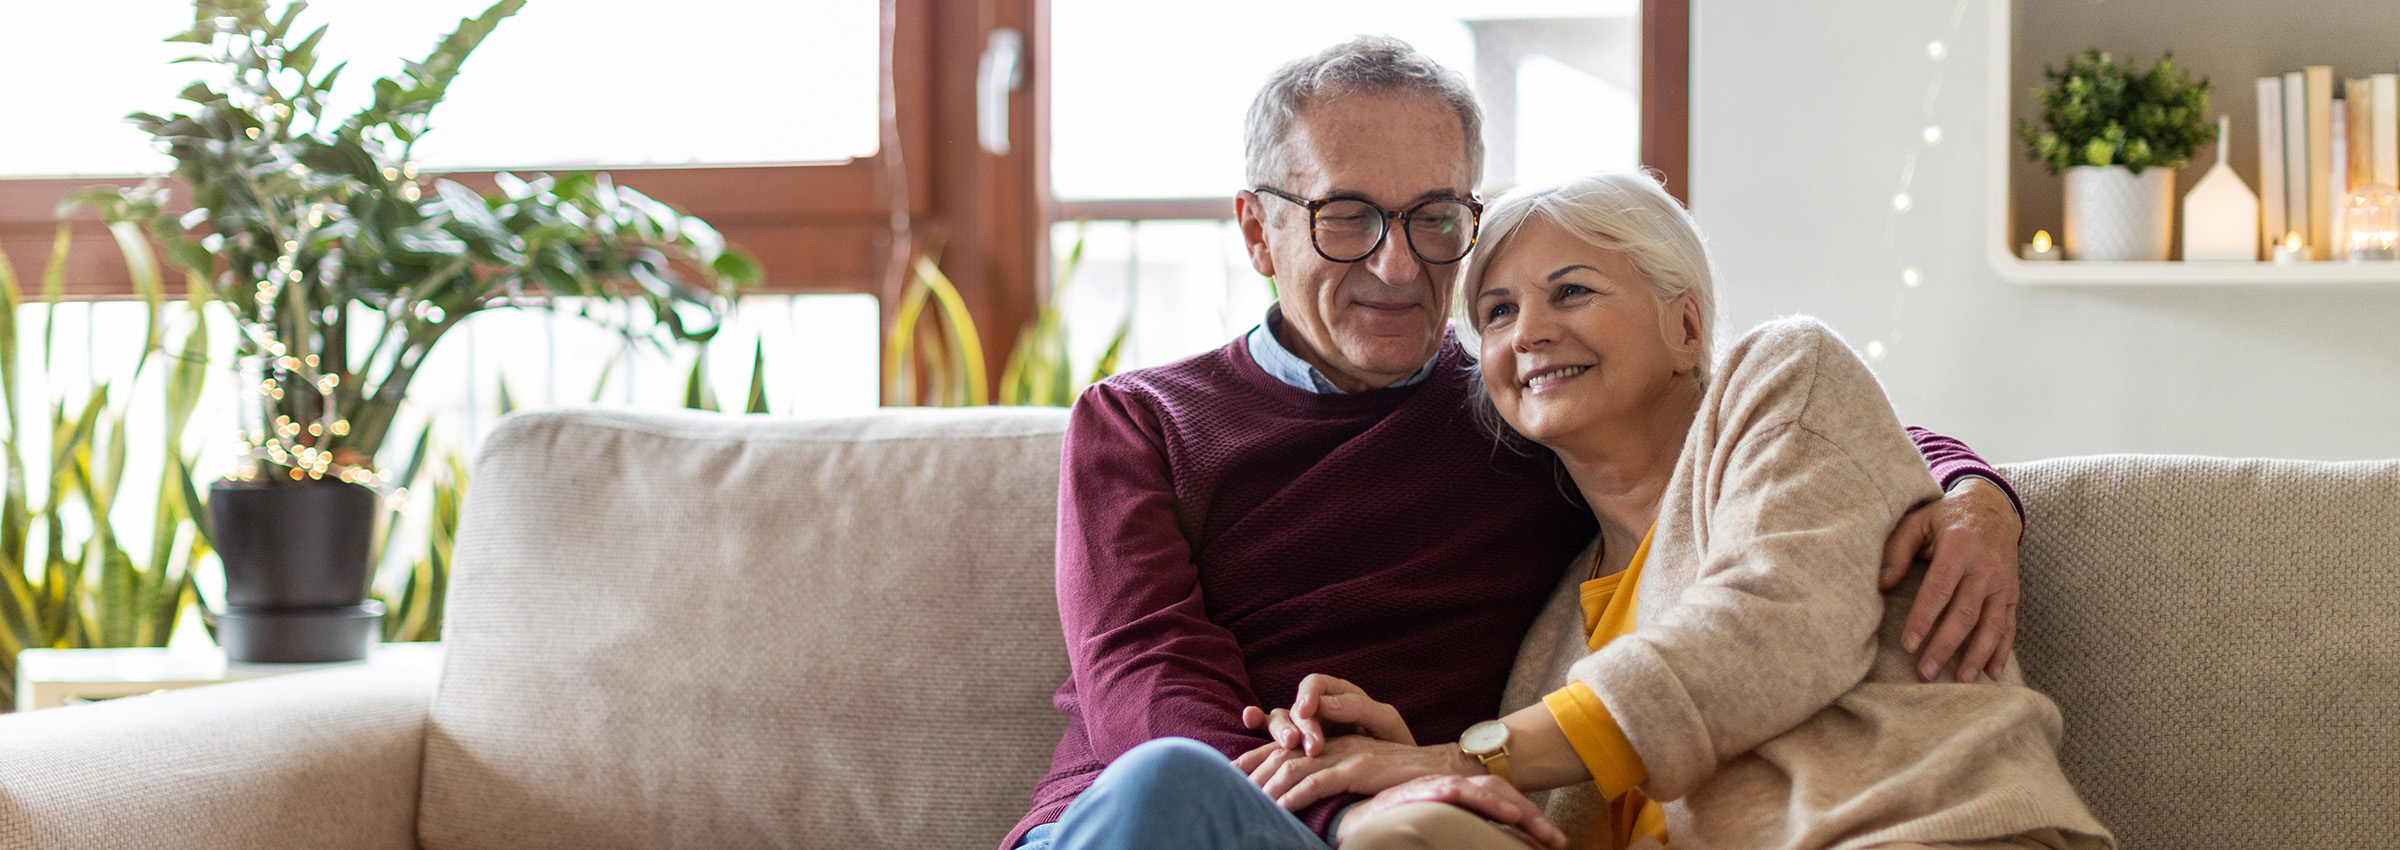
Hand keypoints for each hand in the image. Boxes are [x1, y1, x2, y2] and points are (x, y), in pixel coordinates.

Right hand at [1238, 673, 1412, 757]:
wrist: (1397, 772)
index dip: (1308, 696)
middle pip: (1295, 706)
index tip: (1308, 712)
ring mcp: (1303, 727)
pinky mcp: (1295, 748)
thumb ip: (1358, 708)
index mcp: (1339, 694)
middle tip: (1310, 746)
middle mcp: (1317, 708)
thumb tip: (1324, 703)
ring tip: (1290, 746)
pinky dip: (1257, 724)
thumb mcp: (1385, 723)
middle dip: (1298, 724)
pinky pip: (1270, 735)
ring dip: (1280, 732)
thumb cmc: (1395, 744)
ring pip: (1279, 720)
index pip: (1315, 685)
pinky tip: (1249, 720)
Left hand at [1246, 734, 1475, 810]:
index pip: (1286, 746)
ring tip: (1246, 802)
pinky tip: (1278, 810)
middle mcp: (1336, 742)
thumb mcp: (1362, 772)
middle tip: (1226, 785)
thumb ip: (1335, 775)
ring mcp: (1346, 753)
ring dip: (1267, 785)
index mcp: (1334, 740)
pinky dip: (1295, 796)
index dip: (1256, 755)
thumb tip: (1306, 791)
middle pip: (1282, 752)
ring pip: (1294, 764)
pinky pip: (1319, 781)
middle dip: (1252, 769)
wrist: (1443, 770)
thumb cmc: (1403, 777)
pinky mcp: (1359, 768)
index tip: (1231, 770)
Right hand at [1333, 775, 1566, 849]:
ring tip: (1542, 832)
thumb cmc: (1386, 824)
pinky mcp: (1417, 791)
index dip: (1530, 818)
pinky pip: (1455, 793)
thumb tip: (1484, 843)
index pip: (1501, 799)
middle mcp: (1449, 786)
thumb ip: (1456, 831)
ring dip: (1516, 809)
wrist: (1345, 816)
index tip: (1554, 843)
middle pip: (1501, 793)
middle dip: (1533, 818)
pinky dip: (1482, 801)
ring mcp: (1434, 786)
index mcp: (1456, 794)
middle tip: (1558, 842)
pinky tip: (1503, 811)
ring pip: (1484, 791)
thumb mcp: (1432, 827)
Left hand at [1880, 476, 2021, 682]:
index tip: (1908, 645)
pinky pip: (2009, 625)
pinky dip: (2002, 651)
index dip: (1924, 618)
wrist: (1993, 508)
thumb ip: (1897, 550)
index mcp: (1959, 547)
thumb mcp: (1918, 521)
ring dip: (1976, 656)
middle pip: (1965, 613)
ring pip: (1992, 624)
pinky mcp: (2012, 593)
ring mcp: (2003, 582)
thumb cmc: (1946, 517)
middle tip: (1926, 673)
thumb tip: (1881, 584)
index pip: (1939, 589)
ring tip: (1961, 682)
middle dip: (1945, 646)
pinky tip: (1992, 674)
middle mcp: (1986, 567)